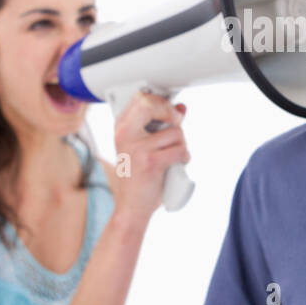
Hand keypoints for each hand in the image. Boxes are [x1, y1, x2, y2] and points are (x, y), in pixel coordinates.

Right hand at [110, 89, 188, 224]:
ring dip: (181, 146)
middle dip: (171, 114)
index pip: (141, 98)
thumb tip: (181, 108)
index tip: (170, 113)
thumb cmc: (138, 177)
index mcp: (122, 128)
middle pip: (152, 104)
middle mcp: (125, 134)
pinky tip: (174, 166)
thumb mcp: (144, 147)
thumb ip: (160, 126)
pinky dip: (183, 159)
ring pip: (176, 132)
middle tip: (175, 126)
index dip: (160, 102)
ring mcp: (137, 147)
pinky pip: (180, 150)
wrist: (131, 206)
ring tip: (171, 157)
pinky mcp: (150, 161)